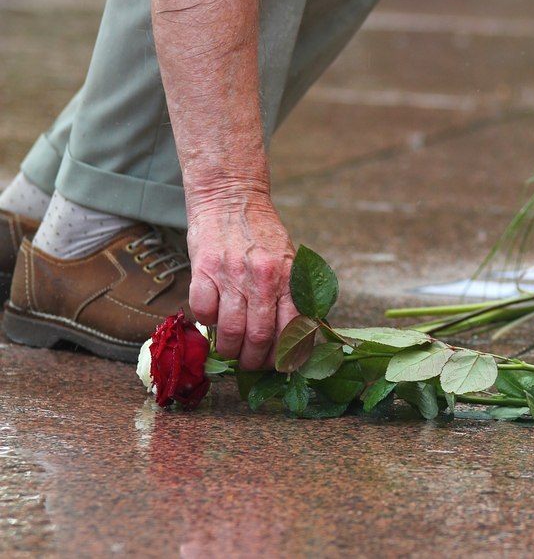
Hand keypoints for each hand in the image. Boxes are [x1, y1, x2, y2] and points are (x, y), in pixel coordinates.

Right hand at [186, 196, 297, 369]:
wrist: (231, 197)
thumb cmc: (262, 234)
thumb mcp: (288, 260)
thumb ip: (292, 294)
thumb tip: (300, 334)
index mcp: (288, 278)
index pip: (292, 330)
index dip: (284, 356)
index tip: (278, 366)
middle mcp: (263, 279)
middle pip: (260, 338)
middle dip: (254, 361)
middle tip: (250, 363)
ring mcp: (232, 275)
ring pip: (230, 332)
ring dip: (228, 349)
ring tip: (229, 349)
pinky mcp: (204, 270)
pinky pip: (203, 312)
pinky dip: (207, 323)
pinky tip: (212, 319)